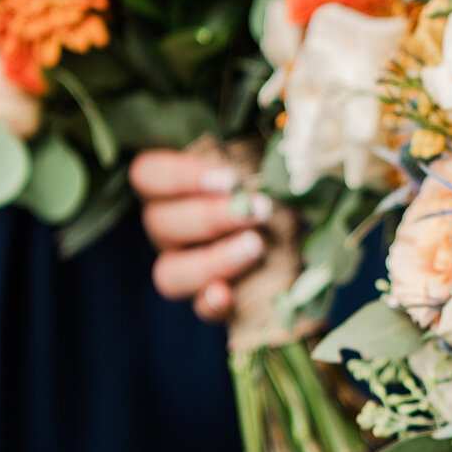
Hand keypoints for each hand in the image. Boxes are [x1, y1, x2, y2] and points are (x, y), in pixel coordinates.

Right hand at [131, 148, 272, 322]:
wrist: (304, 232)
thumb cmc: (273, 185)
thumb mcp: (265, 162)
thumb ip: (256, 153)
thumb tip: (279, 142)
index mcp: (172, 189)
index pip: (148, 175)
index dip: (180, 177)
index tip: (229, 179)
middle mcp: (169, 230)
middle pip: (160, 223)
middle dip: (210, 217)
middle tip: (258, 210)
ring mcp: (185, 268)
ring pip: (170, 272)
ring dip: (213, 260)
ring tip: (256, 246)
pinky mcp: (211, 301)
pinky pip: (199, 308)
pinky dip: (211, 303)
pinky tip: (228, 294)